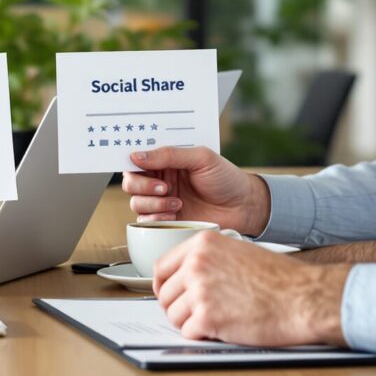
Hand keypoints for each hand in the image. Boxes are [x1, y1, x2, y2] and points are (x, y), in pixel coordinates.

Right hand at [123, 146, 270, 234]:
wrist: (243, 207)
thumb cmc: (227, 179)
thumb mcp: (201, 158)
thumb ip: (169, 154)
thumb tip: (137, 155)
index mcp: (166, 160)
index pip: (137, 159)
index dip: (133, 162)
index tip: (140, 165)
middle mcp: (160, 179)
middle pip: (131, 182)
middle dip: (143, 186)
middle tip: (165, 187)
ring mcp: (162, 201)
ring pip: (136, 202)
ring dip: (153, 203)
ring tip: (176, 202)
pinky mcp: (166, 220)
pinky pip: (146, 221)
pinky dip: (156, 218)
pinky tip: (175, 214)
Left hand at [152, 232, 349, 346]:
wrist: (304, 298)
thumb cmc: (280, 279)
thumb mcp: (239, 252)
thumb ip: (208, 260)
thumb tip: (184, 277)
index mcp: (203, 244)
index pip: (161, 267)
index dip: (163, 285)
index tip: (169, 294)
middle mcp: (197, 264)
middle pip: (165, 294)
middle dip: (179, 307)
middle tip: (199, 313)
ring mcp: (200, 291)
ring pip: (173, 315)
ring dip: (190, 323)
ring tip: (216, 320)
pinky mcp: (207, 318)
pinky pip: (188, 332)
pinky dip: (202, 335)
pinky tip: (223, 328)